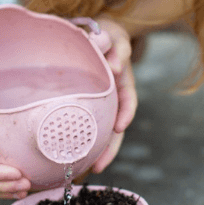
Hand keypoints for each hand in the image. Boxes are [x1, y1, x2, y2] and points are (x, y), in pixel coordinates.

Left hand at [91, 17, 137, 172]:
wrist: (96, 35)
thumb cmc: (105, 35)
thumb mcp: (112, 35)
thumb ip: (114, 45)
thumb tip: (116, 64)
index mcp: (122, 81)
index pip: (128, 100)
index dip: (125, 114)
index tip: (120, 127)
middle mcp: (115, 97)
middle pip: (116, 126)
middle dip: (109, 148)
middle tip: (99, 166)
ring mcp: (103, 104)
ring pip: (104, 131)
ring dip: (99, 151)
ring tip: (90, 170)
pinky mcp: (90, 107)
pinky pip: (89, 126)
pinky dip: (85, 140)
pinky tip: (75, 154)